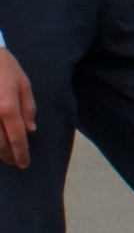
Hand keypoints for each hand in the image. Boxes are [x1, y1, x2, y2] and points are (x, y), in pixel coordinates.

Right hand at [0, 49, 31, 169]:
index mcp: (8, 106)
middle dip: (8, 155)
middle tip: (14, 162)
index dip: (21, 153)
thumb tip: (30, 130)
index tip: (24, 164)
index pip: (17, 137)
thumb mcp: (23, 83)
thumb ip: (28, 108)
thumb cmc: (4, 67)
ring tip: (4, 156)